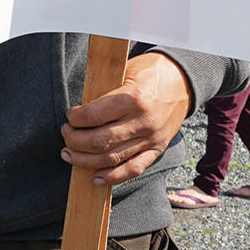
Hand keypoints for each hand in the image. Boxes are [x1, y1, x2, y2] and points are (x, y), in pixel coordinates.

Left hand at [62, 52, 191, 187]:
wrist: (183, 80)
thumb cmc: (150, 72)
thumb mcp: (126, 71)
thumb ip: (104, 92)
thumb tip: (79, 113)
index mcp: (133, 98)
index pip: (93, 116)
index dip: (74, 119)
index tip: (70, 116)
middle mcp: (143, 122)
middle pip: (98, 142)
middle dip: (74, 141)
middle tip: (66, 134)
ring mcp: (151, 139)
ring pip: (111, 159)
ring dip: (84, 160)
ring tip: (69, 154)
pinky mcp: (157, 149)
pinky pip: (133, 170)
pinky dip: (112, 177)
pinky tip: (95, 178)